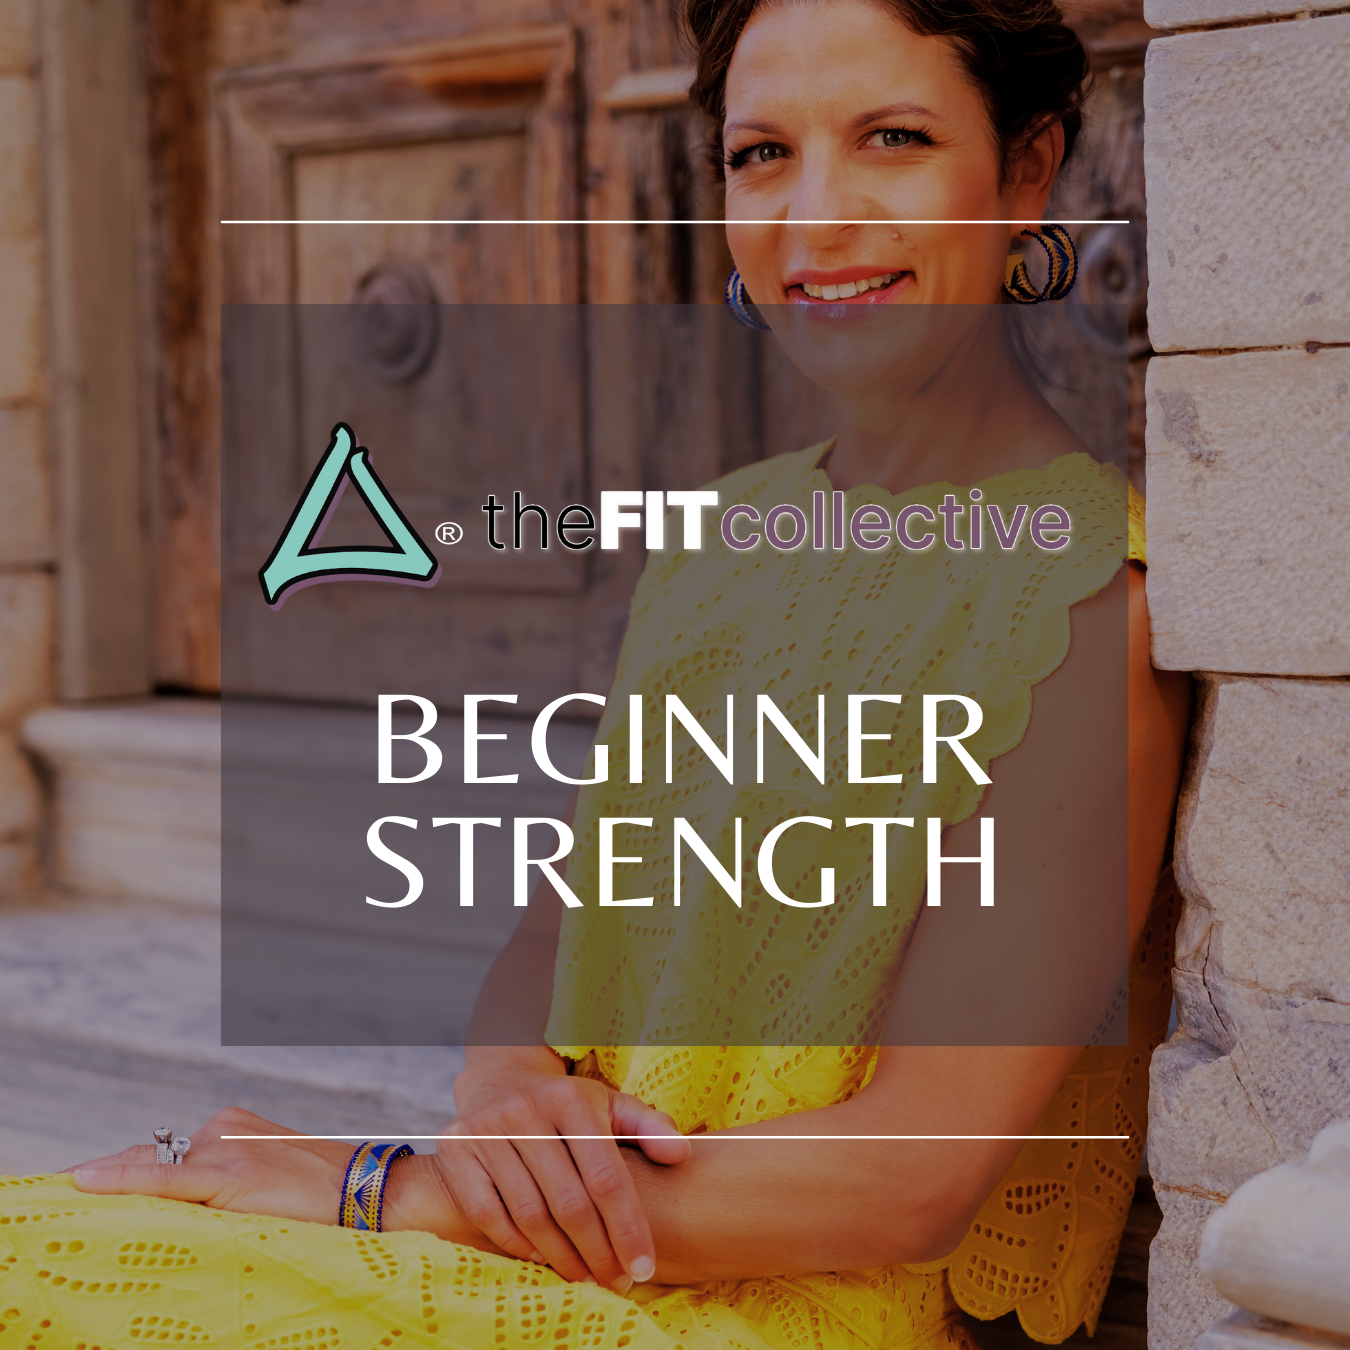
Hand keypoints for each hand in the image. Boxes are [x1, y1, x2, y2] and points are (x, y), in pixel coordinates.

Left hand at [66, 1107, 483, 1245]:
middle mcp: (222, 1129)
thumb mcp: (269, 1175)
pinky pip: (163, 1180)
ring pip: (151, 1173)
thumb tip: (180, 1201)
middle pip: (151, 1162)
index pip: (163, 1154)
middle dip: (117, 1185)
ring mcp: (223, 1149)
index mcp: (232, 1125)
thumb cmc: (324, 1191)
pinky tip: (86, 1180)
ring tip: (84, 1202)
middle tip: (77, 1200)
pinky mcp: (226, 1175)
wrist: (370, 1193)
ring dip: (120, 1191)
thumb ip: (225, 1179)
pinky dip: (122, 1180)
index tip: (86, 1186)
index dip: (125, 1176)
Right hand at [444, 1047, 689, 1289]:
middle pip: (569, 1202)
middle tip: (617, 1281)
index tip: (644, 1267)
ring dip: (561, 1256)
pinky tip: (543, 1257)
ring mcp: (486, 1130)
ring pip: (530, 1213)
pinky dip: (518, 1244)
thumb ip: (649, 1127)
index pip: (606, 1177)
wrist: (500, 1077)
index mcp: (571, 1098)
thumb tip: (680, 1155)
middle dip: (598, 1252)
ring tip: (586, 1276)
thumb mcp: (610, 1104)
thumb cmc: (567, 1103)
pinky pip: (488, 1214)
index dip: (627, 1227)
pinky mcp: (456, 1151)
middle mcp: (526, 1111)